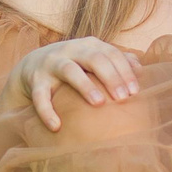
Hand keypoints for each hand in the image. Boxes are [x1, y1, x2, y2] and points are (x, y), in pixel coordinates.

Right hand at [11, 38, 141, 131]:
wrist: (32, 66)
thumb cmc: (73, 65)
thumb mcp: (93, 59)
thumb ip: (116, 61)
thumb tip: (139, 69)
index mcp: (88, 45)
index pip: (110, 54)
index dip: (124, 71)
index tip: (135, 91)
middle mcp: (70, 50)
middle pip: (94, 58)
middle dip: (111, 77)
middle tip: (123, 98)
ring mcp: (51, 64)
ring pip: (69, 70)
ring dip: (85, 85)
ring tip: (99, 103)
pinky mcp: (35, 81)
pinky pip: (40, 96)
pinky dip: (47, 111)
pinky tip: (56, 126)